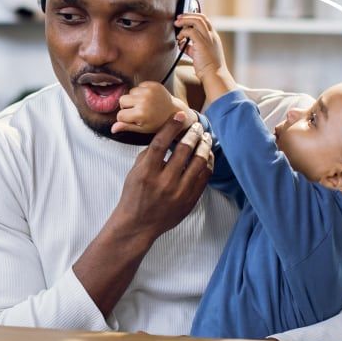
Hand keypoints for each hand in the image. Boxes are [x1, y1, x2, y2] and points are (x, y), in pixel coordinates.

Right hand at [112, 82, 193, 134]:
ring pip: (130, 92)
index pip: (120, 115)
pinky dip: (141, 92)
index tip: (132, 119)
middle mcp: (144, 101)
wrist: (175, 112)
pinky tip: (149, 98)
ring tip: (144, 104)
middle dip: (127, 106)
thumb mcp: (142, 129)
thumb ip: (126, 127)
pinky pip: (138, 86)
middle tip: (138, 111)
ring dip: (134, 98)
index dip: (124, 118)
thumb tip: (113, 129)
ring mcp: (149, 91)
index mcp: (141, 114)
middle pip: (122, 100)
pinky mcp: (153, 84)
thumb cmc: (158, 123)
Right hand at [112, 113, 213, 241]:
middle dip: (192, 134)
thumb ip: (149, 154)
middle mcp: (164, 181)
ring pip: (198, 163)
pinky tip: (207, 155)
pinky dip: (207, 163)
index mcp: (147, 172)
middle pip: (184, 150)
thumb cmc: (134, 195)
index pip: (161, 142)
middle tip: (197, 126)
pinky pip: (204, 177)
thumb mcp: (134, 172)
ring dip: (204, 146)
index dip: (172, 126)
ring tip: (205, 137)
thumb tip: (166, 136)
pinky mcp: (189, 201)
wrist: (138, 225)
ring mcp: (179, 193)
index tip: (180, 115)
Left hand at [174, 14, 234, 97]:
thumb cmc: (208, 67)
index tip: (184, 18)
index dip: (194, 16)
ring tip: (176, 24)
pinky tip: (179, 39)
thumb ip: (192, 47)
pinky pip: (191, 31)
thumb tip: (182, 44)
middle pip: (201, 17)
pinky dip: (183, 32)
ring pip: (197, 20)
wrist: (215, 75)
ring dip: (185, 20)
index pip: (205, 20)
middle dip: (188, 15)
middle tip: (178, 18)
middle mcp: (212, 35)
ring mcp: (208, 38)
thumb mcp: (199, 54)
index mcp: (213, 37)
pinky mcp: (202, 43)